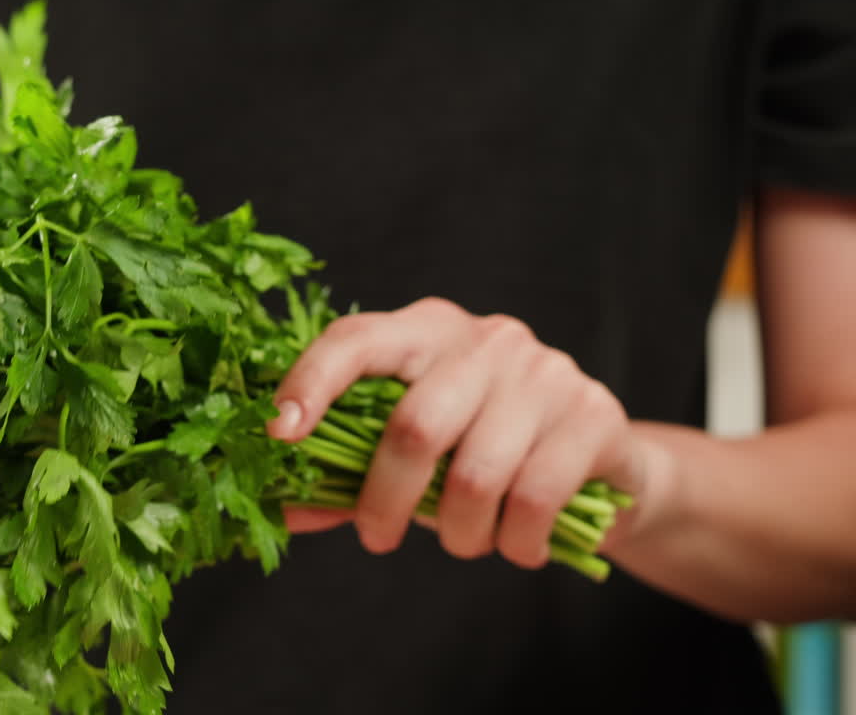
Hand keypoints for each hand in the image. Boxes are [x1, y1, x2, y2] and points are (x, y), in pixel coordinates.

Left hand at [267, 297, 647, 569]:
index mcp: (426, 332)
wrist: (601, 461)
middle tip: (376, 538)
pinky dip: (512, 543)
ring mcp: (545, 373)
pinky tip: (515, 546)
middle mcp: (486, 340)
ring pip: (475, 477)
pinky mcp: (593, 415)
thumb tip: (281, 511)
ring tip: (461, 542)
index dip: (311, 382)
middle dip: (384, 500)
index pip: (356, 340)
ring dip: (457, 534)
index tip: (278, 434)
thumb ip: (350, 474)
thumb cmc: (485, 450)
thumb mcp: (417, 454)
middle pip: (414, 427)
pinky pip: (534, 501)